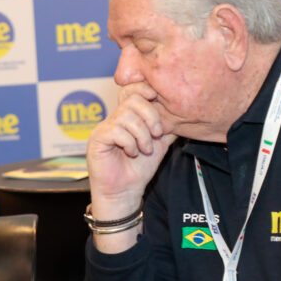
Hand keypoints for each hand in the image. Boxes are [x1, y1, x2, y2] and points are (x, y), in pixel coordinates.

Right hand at [86, 82, 177, 215]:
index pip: (132, 90)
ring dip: (142, 134)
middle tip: (157, 134)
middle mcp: (114, 118)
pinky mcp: (97, 139)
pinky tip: (132, 153)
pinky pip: (116, 131)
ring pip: (126, 115)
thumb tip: (183, 111)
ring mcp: (104, 128)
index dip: (145, 89)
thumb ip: (167, 126)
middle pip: (131, 98)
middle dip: (150, 115)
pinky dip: (130, 143)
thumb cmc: (139, 169)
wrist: (125, 191)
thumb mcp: (160, 143)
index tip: (157, 100)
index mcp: (127, 116)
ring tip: (145, 149)